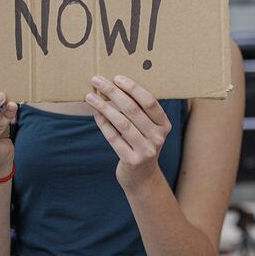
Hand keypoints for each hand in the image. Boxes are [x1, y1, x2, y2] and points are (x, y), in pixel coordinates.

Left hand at [86, 75, 170, 190]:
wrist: (142, 178)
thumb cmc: (141, 144)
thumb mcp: (148, 129)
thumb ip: (139, 111)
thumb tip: (114, 85)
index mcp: (164, 125)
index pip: (149, 101)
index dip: (133, 88)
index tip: (116, 77)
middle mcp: (158, 137)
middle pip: (133, 109)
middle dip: (113, 92)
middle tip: (97, 81)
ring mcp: (146, 150)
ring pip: (122, 123)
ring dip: (104, 107)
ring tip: (90, 97)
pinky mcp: (132, 160)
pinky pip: (114, 138)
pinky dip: (103, 124)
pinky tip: (95, 114)